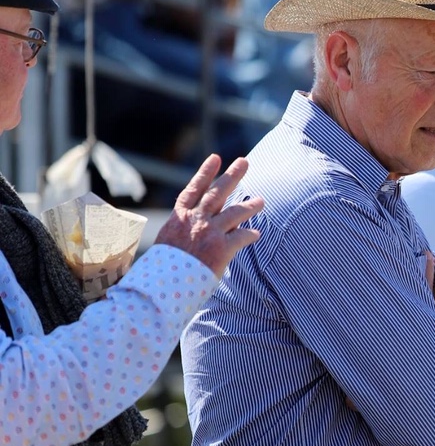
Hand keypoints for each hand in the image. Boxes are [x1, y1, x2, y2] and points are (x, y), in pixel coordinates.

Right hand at [155, 155, 263, 275]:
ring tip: (261, 200)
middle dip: (232, 176)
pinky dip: (249, 235)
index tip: (215, 158)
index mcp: (179, 218)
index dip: (205, 173)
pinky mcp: (221, 248)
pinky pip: (241, 237)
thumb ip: (183, 232)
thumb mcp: (167, 243)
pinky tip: (256, 234)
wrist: (161, 287)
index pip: (194, 190)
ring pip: (234, 213)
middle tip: (245, 162)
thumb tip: (198, 228)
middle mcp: (195, 221)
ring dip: (249, 206)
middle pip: (217, 193)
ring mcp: (209, 233)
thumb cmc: (161, 270)